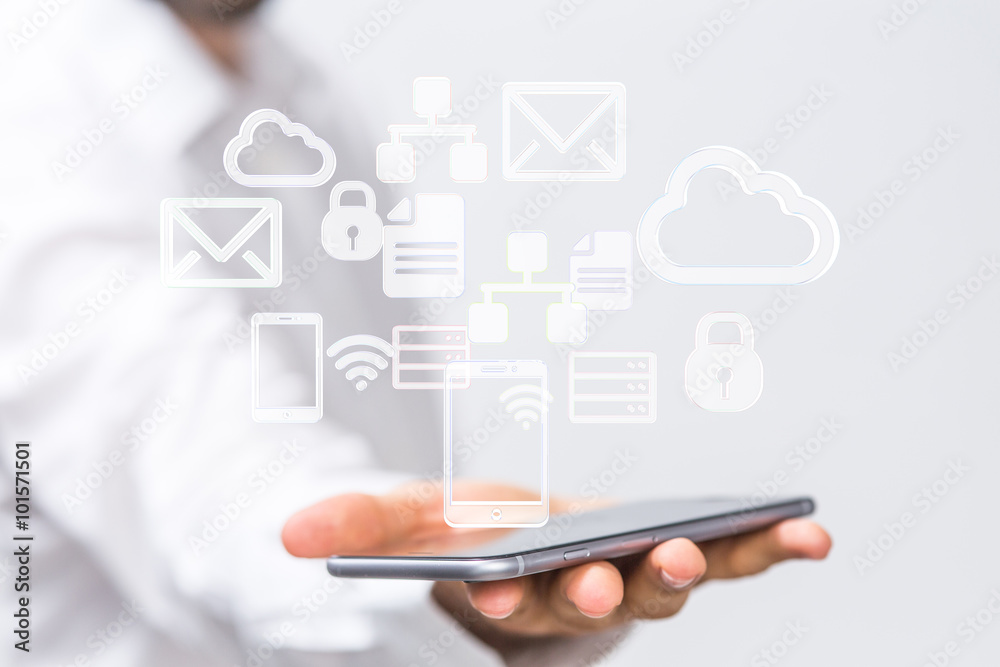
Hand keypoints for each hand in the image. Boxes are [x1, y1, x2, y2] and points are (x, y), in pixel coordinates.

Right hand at [282, 482, 830, 653]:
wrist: (532, 554)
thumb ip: (358, 528)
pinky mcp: (680, 557)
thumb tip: (287, 534)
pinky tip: (811, 536)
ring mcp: (633, 577)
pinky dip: (765, 549)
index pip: (505, 607)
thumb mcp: (410, 525)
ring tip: (697, 546)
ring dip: (686, 568)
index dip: (505, 601)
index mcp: (509, 594)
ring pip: (665, 582)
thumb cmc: (466, 541)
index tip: (499, 591)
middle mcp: (576, 597)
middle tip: (597, 577)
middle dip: (593, 589)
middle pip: (590, 602)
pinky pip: (729, 557)